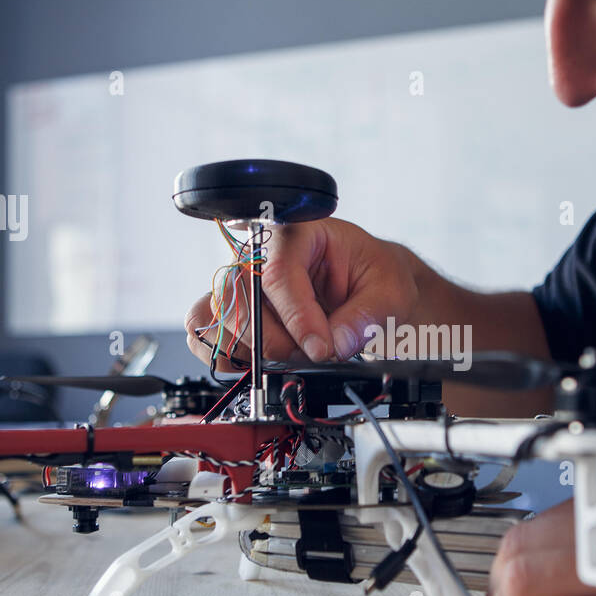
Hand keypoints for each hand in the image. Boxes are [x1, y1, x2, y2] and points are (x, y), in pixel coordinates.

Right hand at [184, 218, 419, 365]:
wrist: (371, 287)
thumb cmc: (375, 277)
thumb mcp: (389, 292)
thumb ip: (365, 317)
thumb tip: (334, 345)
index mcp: (298, 232)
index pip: (279, 272)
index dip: (298, 318)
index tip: (321, 348)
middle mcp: (260, 253)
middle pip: (240, 297)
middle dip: (277, 339)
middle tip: (312, 353)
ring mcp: (242, 281)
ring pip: (219, 317)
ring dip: (253, 350)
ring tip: (292, 356)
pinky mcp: (234, 310)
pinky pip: (205, 333)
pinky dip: (226, 357)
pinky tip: (259, 363)